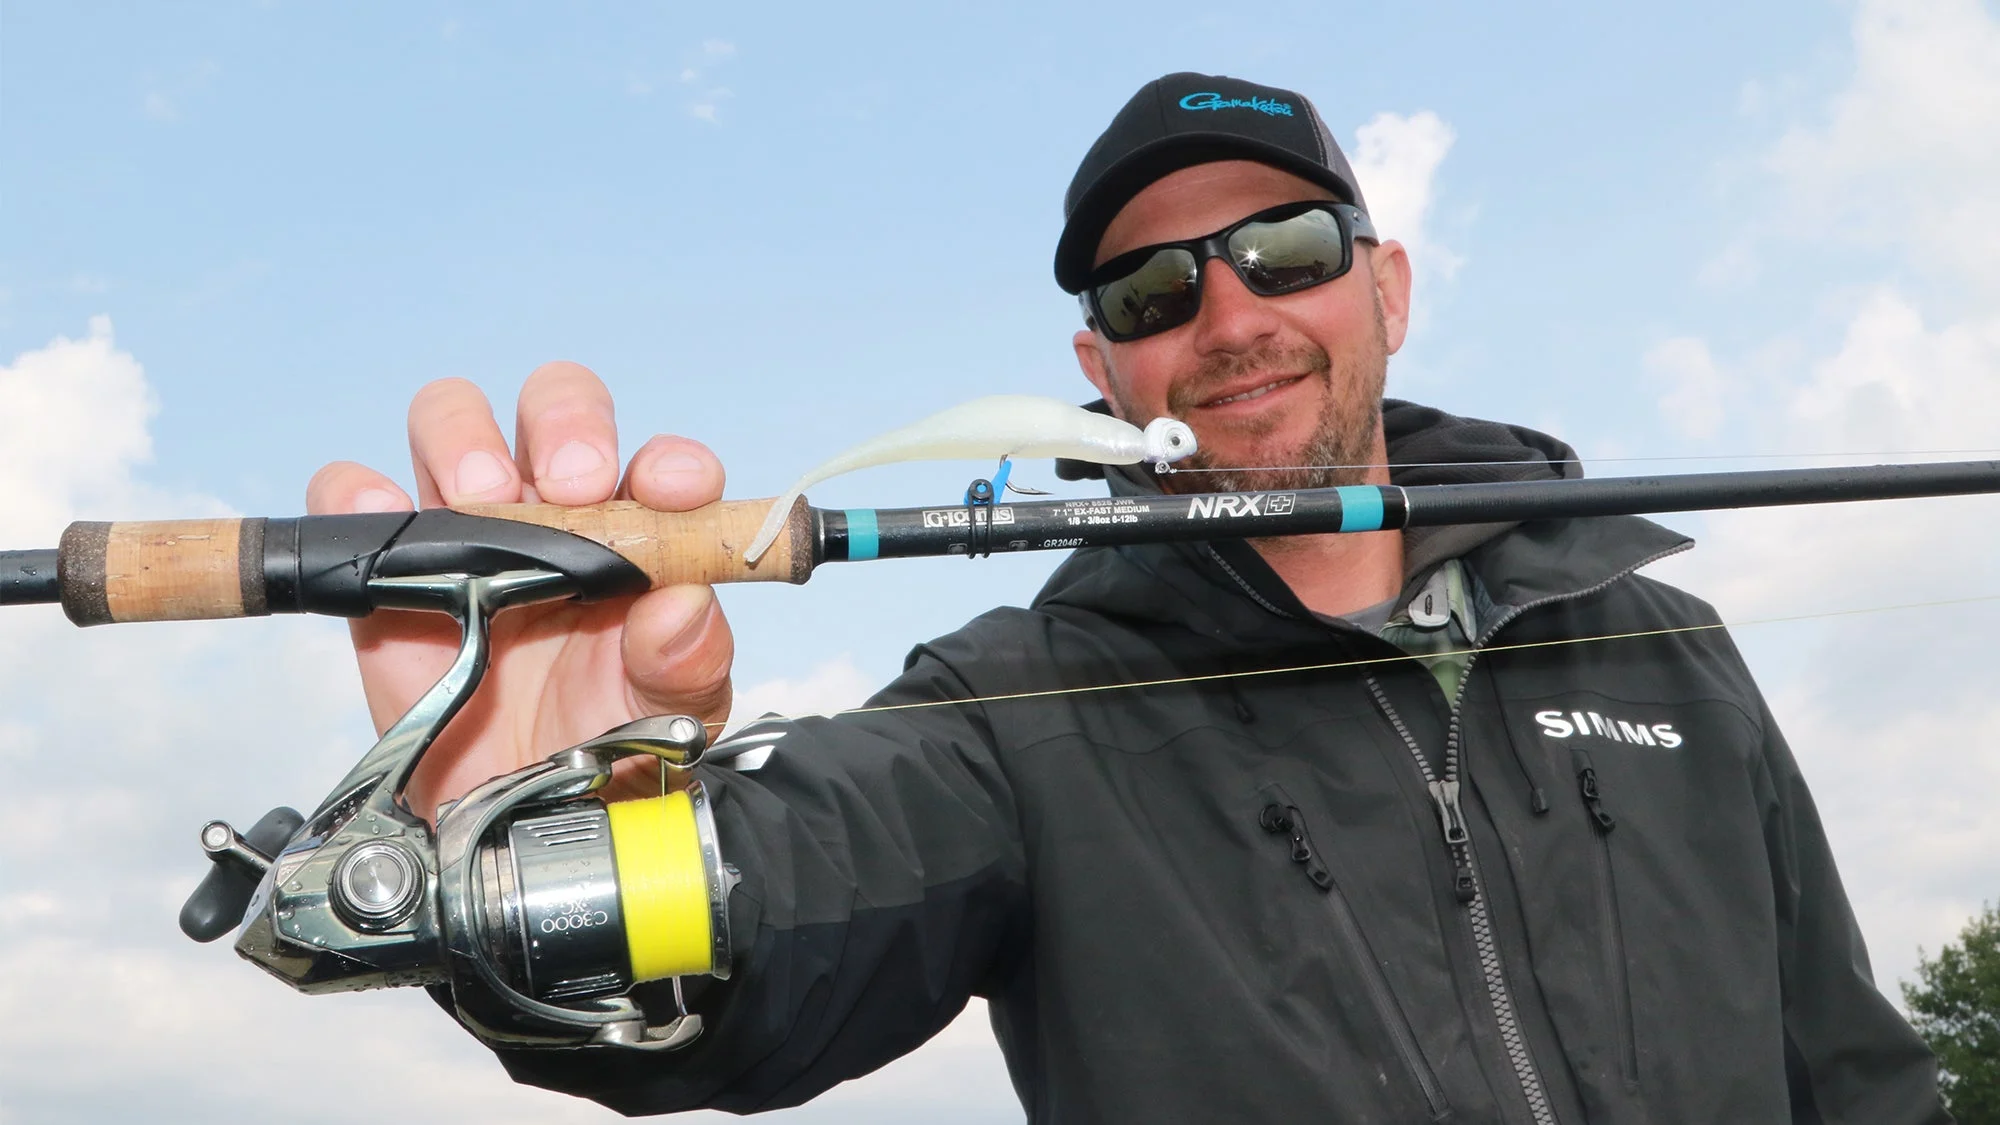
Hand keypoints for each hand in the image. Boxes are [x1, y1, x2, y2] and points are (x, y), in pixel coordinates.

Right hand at [306, 363, 734, 820]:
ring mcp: (468, 529)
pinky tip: (387, 517)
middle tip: (572, 484)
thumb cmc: (604, 747)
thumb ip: (687, 661)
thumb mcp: (669, 715)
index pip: (660, 465)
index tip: (673, 489)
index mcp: (640, 536)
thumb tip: (684, 608)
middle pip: (556, 407)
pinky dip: (358, 490)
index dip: (670, 463)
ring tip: (481, 497)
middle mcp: (556, 513)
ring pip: (453, 421)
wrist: (521, 820)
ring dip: (465, 438)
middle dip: (567, 423)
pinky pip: (355, 495)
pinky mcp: (390, 565)